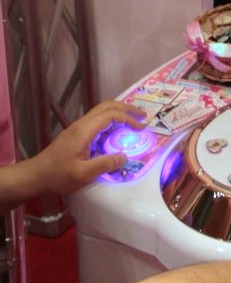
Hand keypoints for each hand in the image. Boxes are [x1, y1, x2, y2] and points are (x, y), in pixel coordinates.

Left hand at [32, 100, 146, 196]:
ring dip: (119, 112)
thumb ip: (105, 164)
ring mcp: (78, 127)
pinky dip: (111, 120)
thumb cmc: (58, 176)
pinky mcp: (76, 133)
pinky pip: (97, 120)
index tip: (141, 128)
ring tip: (133, 120)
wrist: (35, 176)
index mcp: (85, 130)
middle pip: (107, 106)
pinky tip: (116, 131)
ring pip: (101, 111)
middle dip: (127, 108)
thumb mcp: (83, 174)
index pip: (111, 115)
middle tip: (143, 116)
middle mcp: (82, 124)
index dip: (129, 118)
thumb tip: (125, 156)